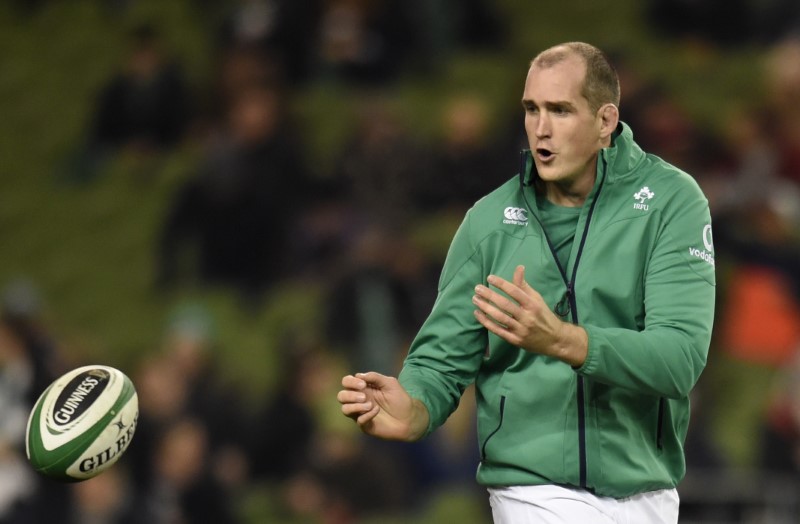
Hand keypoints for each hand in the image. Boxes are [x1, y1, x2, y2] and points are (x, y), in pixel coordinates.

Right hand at [337, 372, 428, 441]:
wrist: (410, 418)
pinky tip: (376, 411)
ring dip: (355, 406)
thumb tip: (358, 375)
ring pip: (345, 410)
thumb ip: (375, 377)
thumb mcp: (390, 383)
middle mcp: (359, 400)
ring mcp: (361, 413)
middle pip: (341, 396)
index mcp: (363, 388)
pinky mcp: (365, 425)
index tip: (363, 384)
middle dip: (350, 395)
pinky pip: (358, 421)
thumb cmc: (400, 399)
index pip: (346, 382)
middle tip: (365, 397)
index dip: (350, 382)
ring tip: (370, 405)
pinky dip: (366, 415)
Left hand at [472, 265, 587, 366]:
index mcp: (533, 305)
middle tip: (477, 288)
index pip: (515, 292)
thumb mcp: (536, 299)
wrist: (555, 340)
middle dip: (490, 295)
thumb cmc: (543, 315)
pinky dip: (486, 322)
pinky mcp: (515, 340)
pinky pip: (498, 330)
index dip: (502, 284)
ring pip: (500, 318)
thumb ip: (524, 285)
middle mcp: (527, 317)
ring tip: (475, 299)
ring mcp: (520, 330)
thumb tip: (519, 267)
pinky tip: (478, 314)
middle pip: (505, 305)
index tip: (489, 278)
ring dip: (485, 308)